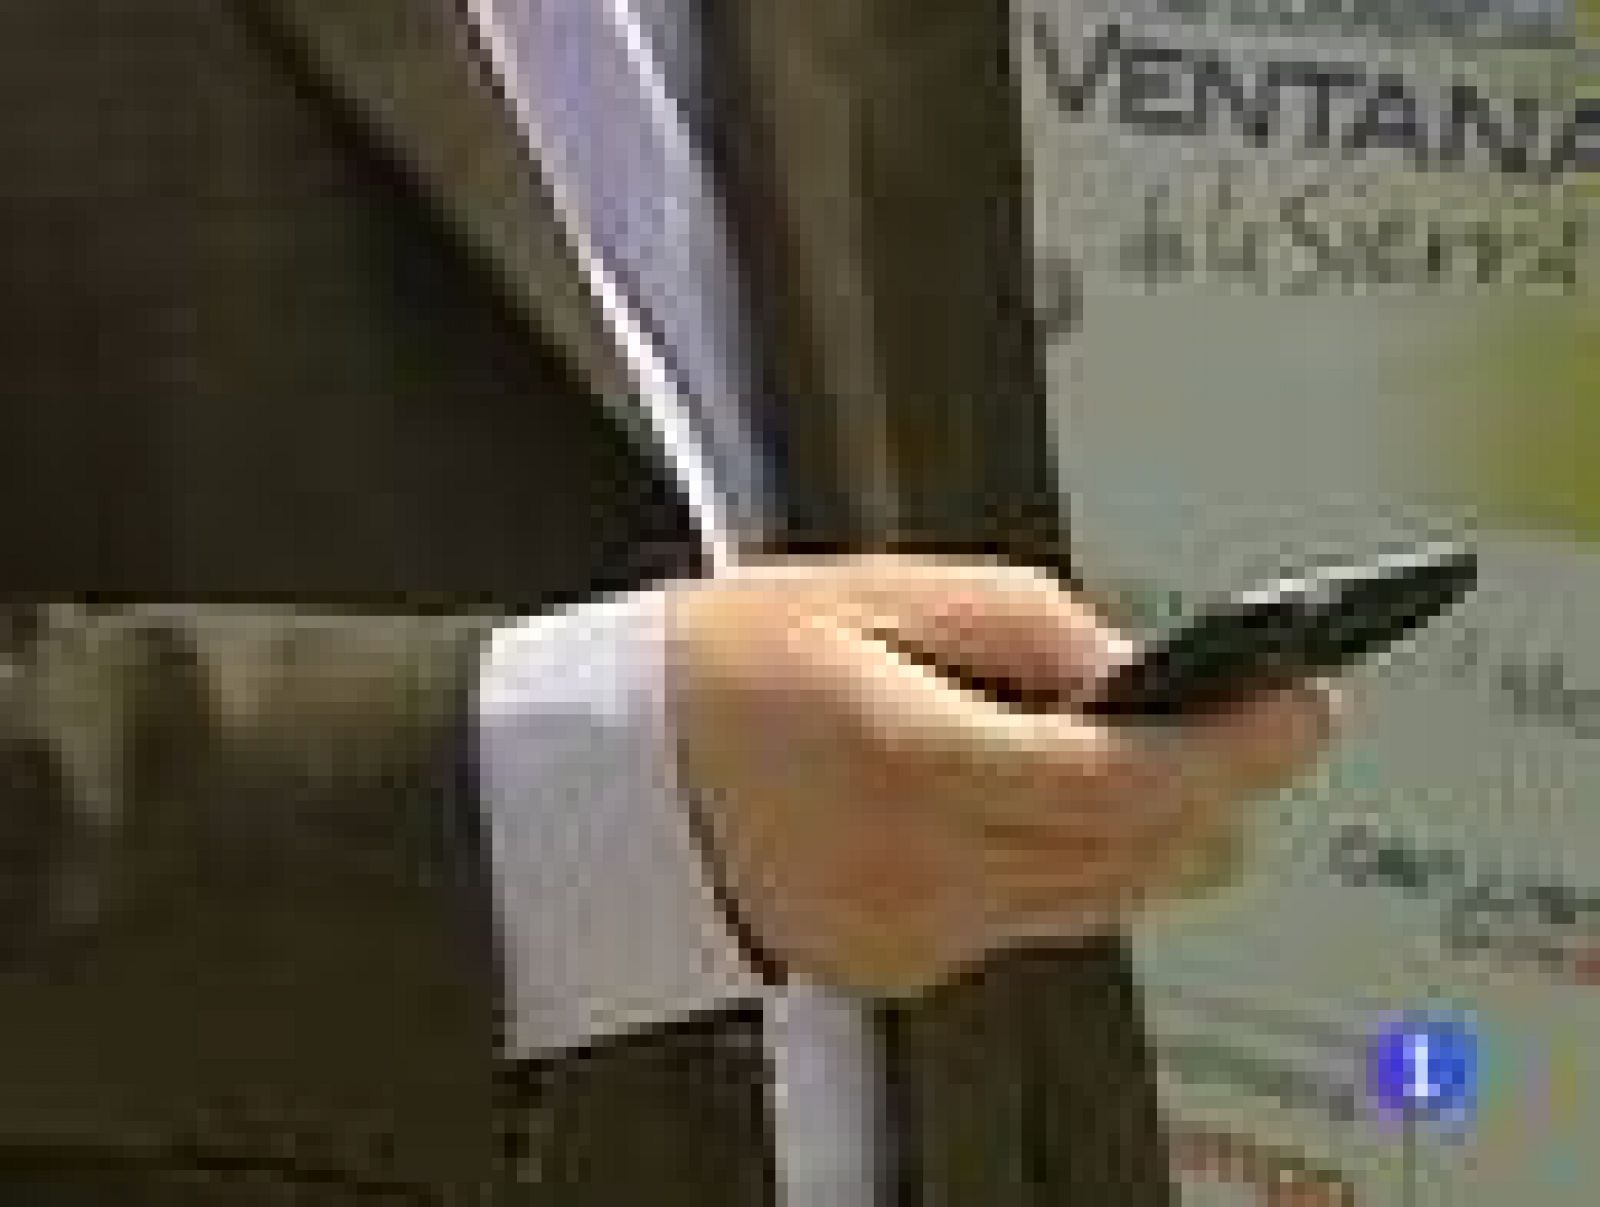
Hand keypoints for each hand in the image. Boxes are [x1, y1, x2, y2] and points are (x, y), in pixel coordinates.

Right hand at [666, 554, 1339, 997]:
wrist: (610, 772)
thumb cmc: (724, 664)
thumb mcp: (871, 588)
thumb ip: (1022, 621)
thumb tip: (1129, 667)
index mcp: (902, 758)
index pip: (1118, 778)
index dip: (1231, 747)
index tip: (1301, 709)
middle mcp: (908, 866)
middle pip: (1131, 856)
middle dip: (1212, 794)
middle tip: (1248, 728)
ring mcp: (901, 931)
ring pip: (1094, 901)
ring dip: (1145, 831)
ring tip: (1139, 755)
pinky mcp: (892, 965)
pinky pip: (1024, 922)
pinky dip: (1059, 864)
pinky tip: (1029, 803)